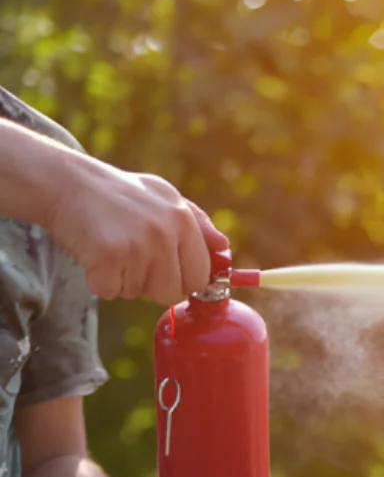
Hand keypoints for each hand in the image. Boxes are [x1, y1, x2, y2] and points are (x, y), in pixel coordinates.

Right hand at [44, 151, 228, 306]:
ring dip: (124, 281)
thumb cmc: (119, 194)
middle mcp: (165, 234)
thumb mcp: (164, 196)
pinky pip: (110, 292)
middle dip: (153, 286)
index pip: (200, 277)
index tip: (168, 275)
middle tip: (133, 260)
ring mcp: (137, 246)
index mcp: (184, 221)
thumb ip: (198, 223)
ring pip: (139, 294)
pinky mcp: (108, 258)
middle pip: (173, 293)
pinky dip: (100, 281)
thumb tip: (224, 246)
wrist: (67, 183)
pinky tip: (95, 255)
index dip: (184, 282)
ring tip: (113, 250)